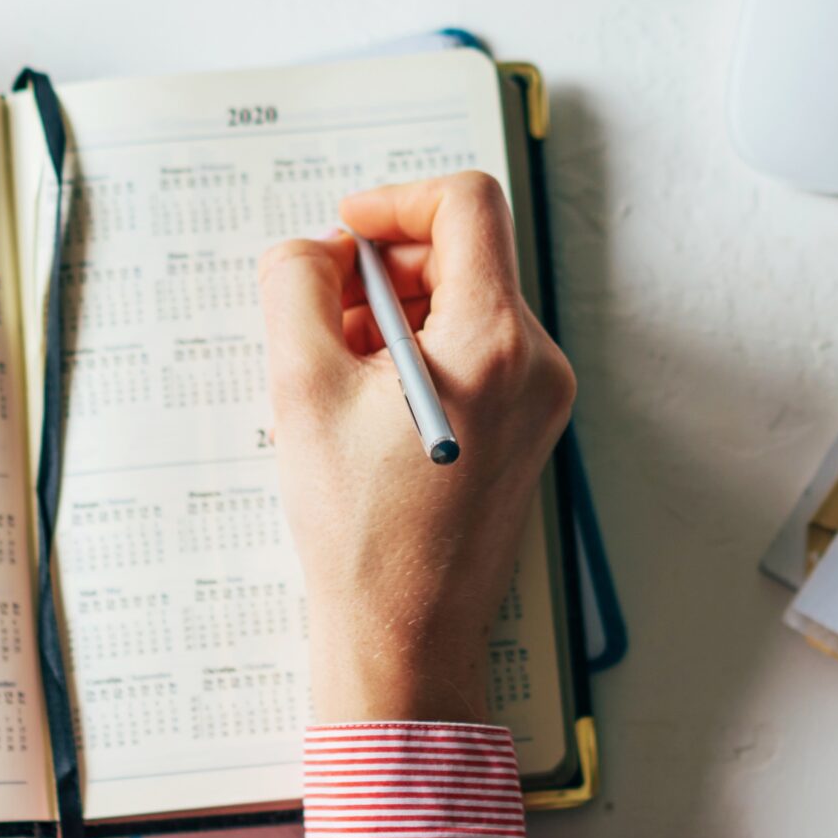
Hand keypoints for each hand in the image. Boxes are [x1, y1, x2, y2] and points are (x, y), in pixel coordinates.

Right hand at [258, 173, 575, 724]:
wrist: (405, 638)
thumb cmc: (360, 530)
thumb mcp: (301, 388)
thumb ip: (296, 286)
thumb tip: (313, 249)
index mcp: (495, 341)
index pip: (465, 205)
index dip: (394, 199)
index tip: (344, 230)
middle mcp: (537, 363)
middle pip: (464, 256)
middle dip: (385, 267)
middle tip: (320, 311)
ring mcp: (542, 401)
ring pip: (467, 305)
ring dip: (396, 313)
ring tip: (335, 368)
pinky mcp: (529, 432)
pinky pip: (476, 355)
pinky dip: (419, 354)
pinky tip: (366, 405)